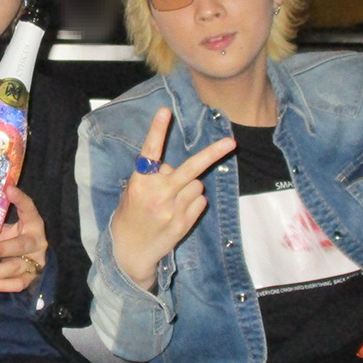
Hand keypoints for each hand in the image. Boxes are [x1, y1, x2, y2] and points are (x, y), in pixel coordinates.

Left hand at [0, 185, 47, 292]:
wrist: (26, 258)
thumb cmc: (9, 237)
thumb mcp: (4, 227)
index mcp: (32, 223)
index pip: (29, 208)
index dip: (20, 199)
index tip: (8, 189)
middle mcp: (37, 241)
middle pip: (21, 245)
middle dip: (3, 249)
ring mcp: (36, 261)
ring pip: (17, 267)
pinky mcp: (32, 277)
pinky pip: (19, 284)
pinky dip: (3, 285)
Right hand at [111, 107, 235, 289]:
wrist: (130, 251)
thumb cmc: (131, 216)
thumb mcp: (133, 193)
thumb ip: (154, 178)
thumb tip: (176, 169)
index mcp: (140, 182)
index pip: (150, 152)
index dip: (157, 130)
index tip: (166, 111)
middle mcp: (158, 193)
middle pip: (191, 168)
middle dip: (213, 154)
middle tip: (231, 142)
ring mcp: (173, 209)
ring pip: (198, 184)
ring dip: (191, 186)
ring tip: (174, 199)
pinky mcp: (184, 222)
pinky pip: (201, 201)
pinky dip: (194, 202)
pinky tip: (179, 211)